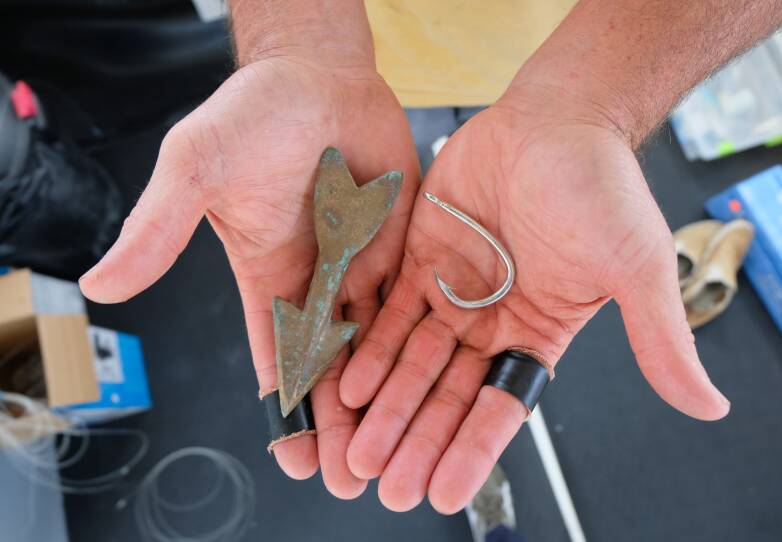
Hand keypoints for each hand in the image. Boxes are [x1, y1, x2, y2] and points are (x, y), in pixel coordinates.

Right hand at [79, 55, 418, 497]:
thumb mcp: (197, 169)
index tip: (294, 455)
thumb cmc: (254, 114)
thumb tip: (99, 284)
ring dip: (380, 394)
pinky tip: (428, 379)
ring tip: (391, 445)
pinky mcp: (400, 243)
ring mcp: (360, 263)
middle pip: (329, 364)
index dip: (284, 405)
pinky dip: (417, 340)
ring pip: (373, 343)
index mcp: (266, 275)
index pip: (274, 355)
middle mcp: (316, 279)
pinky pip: (412, 298)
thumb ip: (159, 229)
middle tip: (349, 475)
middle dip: (337, 420)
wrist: (318, 74)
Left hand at [338, 91, 729, 512]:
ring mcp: (454, 291)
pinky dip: (369, 347)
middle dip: (416, 438)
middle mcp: (492, 320)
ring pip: (413, 360)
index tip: (441, 492)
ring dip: (385, 406)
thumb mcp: (635, 267)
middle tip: (386, 486)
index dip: (471, 450)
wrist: (556, 118)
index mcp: (540, 332)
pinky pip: (389, 312)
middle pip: (448, 393)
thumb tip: (708, 404)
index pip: (501, 406)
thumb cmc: (601, 186)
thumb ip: (659, 339)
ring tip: (356, 450)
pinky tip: (347, 384)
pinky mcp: (420, 258)